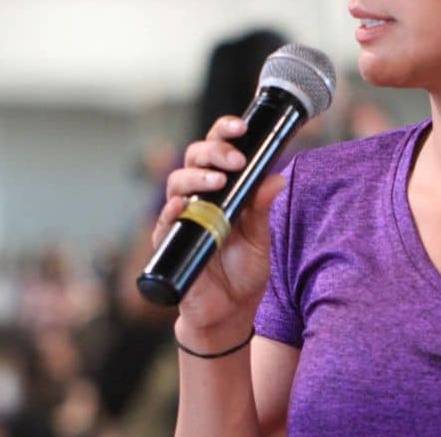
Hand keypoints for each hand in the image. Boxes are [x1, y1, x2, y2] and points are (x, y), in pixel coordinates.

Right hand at [152, 115, 286, 345]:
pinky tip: (182, 205)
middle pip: (194, 158)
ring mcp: (181, 219)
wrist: (229, 313)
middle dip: (213, 151)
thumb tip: (276, 177)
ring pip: (176, 183)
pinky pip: (164, 222)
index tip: (241, 127)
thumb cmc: (242, 272)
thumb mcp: (259, 238)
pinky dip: (171, 210)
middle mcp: (197, 198)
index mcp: (221, 190)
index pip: (216, 150)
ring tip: (217, 180)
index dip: (223, 133)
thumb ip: (262, 208)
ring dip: (195, 176)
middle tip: (235, 159)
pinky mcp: (170, 244)